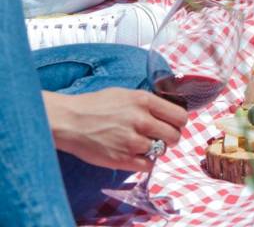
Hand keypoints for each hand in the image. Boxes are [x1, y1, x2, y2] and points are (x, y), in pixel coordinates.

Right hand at [45, 88, 187, 171]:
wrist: (69, 121)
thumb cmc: (96, 105)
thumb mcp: (126, 94)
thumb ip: (148, 103)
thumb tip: (169, 112)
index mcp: (144, 101)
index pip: (180, 116)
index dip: (179, 123)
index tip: (174, 125)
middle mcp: (141, 120)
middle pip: (174, 136)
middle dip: (170, 137)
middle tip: (160, 137)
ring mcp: (132, 141)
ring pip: (161, 150)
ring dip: (155, 149)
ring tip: (142, 144)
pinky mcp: (122, 159)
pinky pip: (148, 165)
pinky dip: (145, 162)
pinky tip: (135, 155)